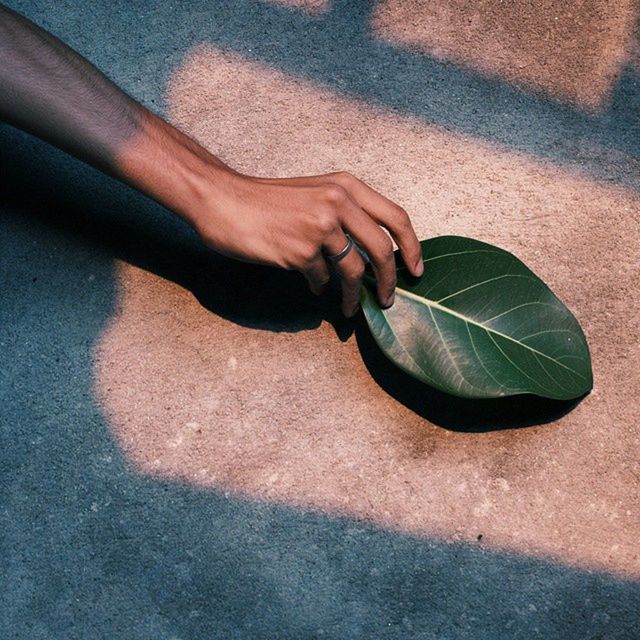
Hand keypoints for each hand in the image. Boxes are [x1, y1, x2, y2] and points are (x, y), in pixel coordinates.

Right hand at [195, 170, 424, 317]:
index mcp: (346, 186)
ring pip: (353, 271)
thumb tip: (369, 254)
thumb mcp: (314, 193)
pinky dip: (319, 287)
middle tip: (388, 299)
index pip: (396, 217)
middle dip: (389, 281)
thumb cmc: (267, 199)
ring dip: (354, 296)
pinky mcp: (300, 251)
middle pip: (382, 250)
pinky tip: (313, 286)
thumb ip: (344, 214)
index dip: (412, 247)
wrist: (224, 200)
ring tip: (350, 309)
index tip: (416, 270)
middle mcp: (338, 203)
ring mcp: (320, 227)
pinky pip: (321, 279)